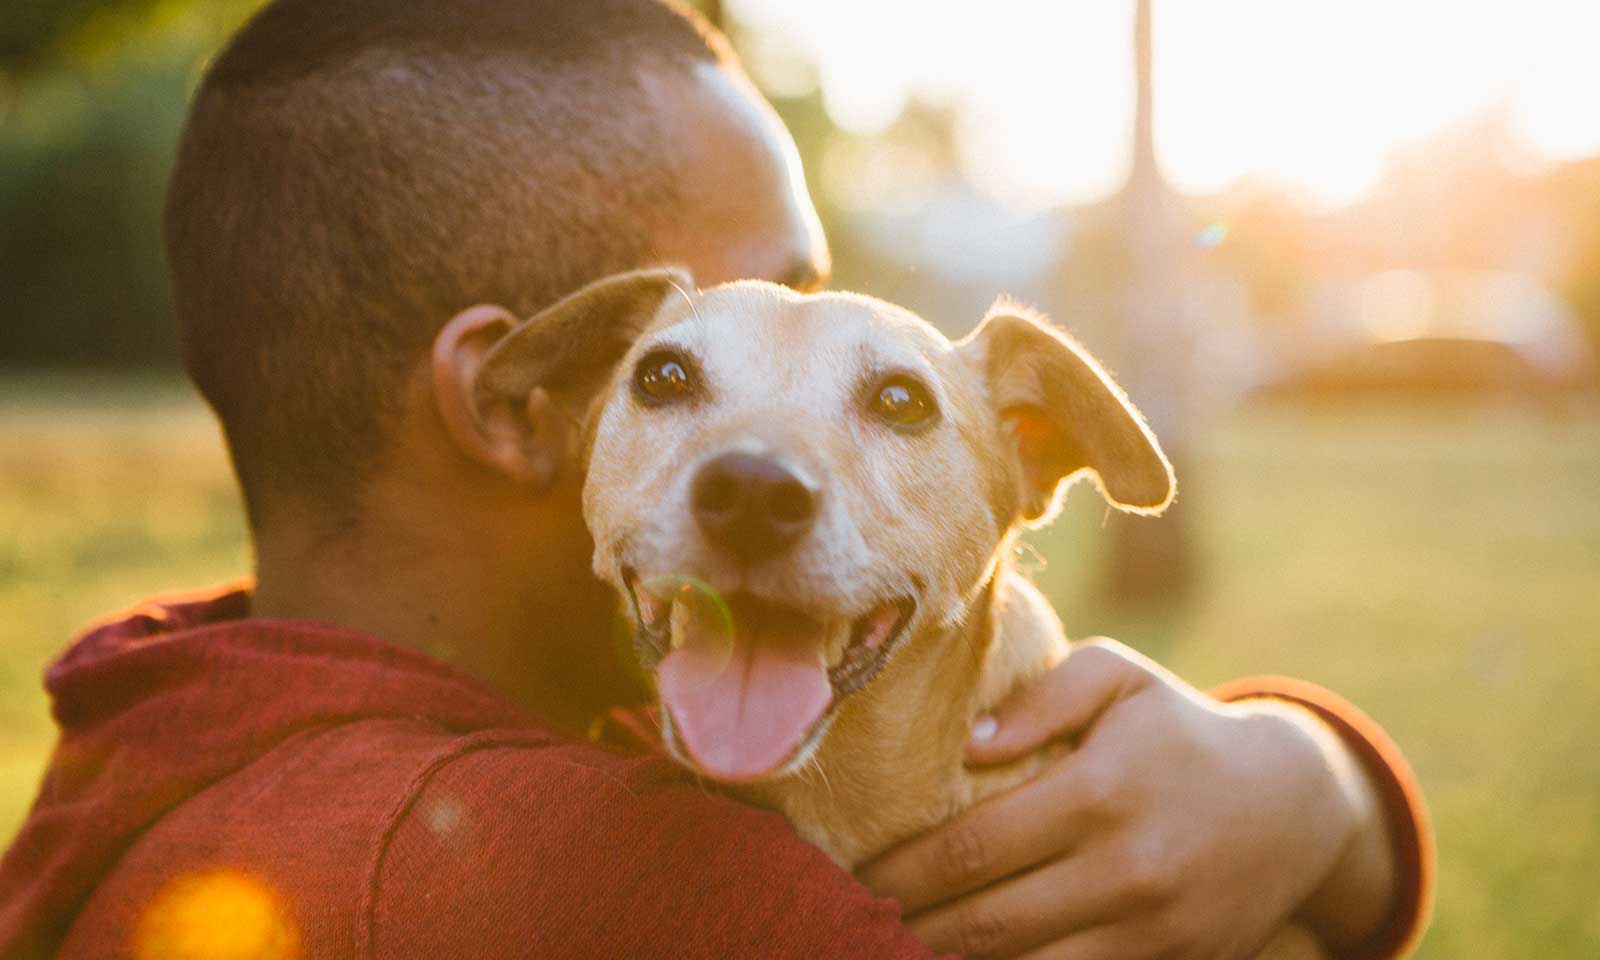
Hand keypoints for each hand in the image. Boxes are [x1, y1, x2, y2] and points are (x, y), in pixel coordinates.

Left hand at [856, 639, 1395, 958]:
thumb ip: (1043, 696)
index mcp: (1100, 792)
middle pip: (989, 924)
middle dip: (911, 932)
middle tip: (851, 929)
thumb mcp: (1120, 678)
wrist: (1295, 805)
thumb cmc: (1179, 728)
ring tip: (897, 952)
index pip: (973, 848)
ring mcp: (1154, 932)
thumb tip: (971, 742)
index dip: (904, 873)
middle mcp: (1126, 870)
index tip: (855, 879)